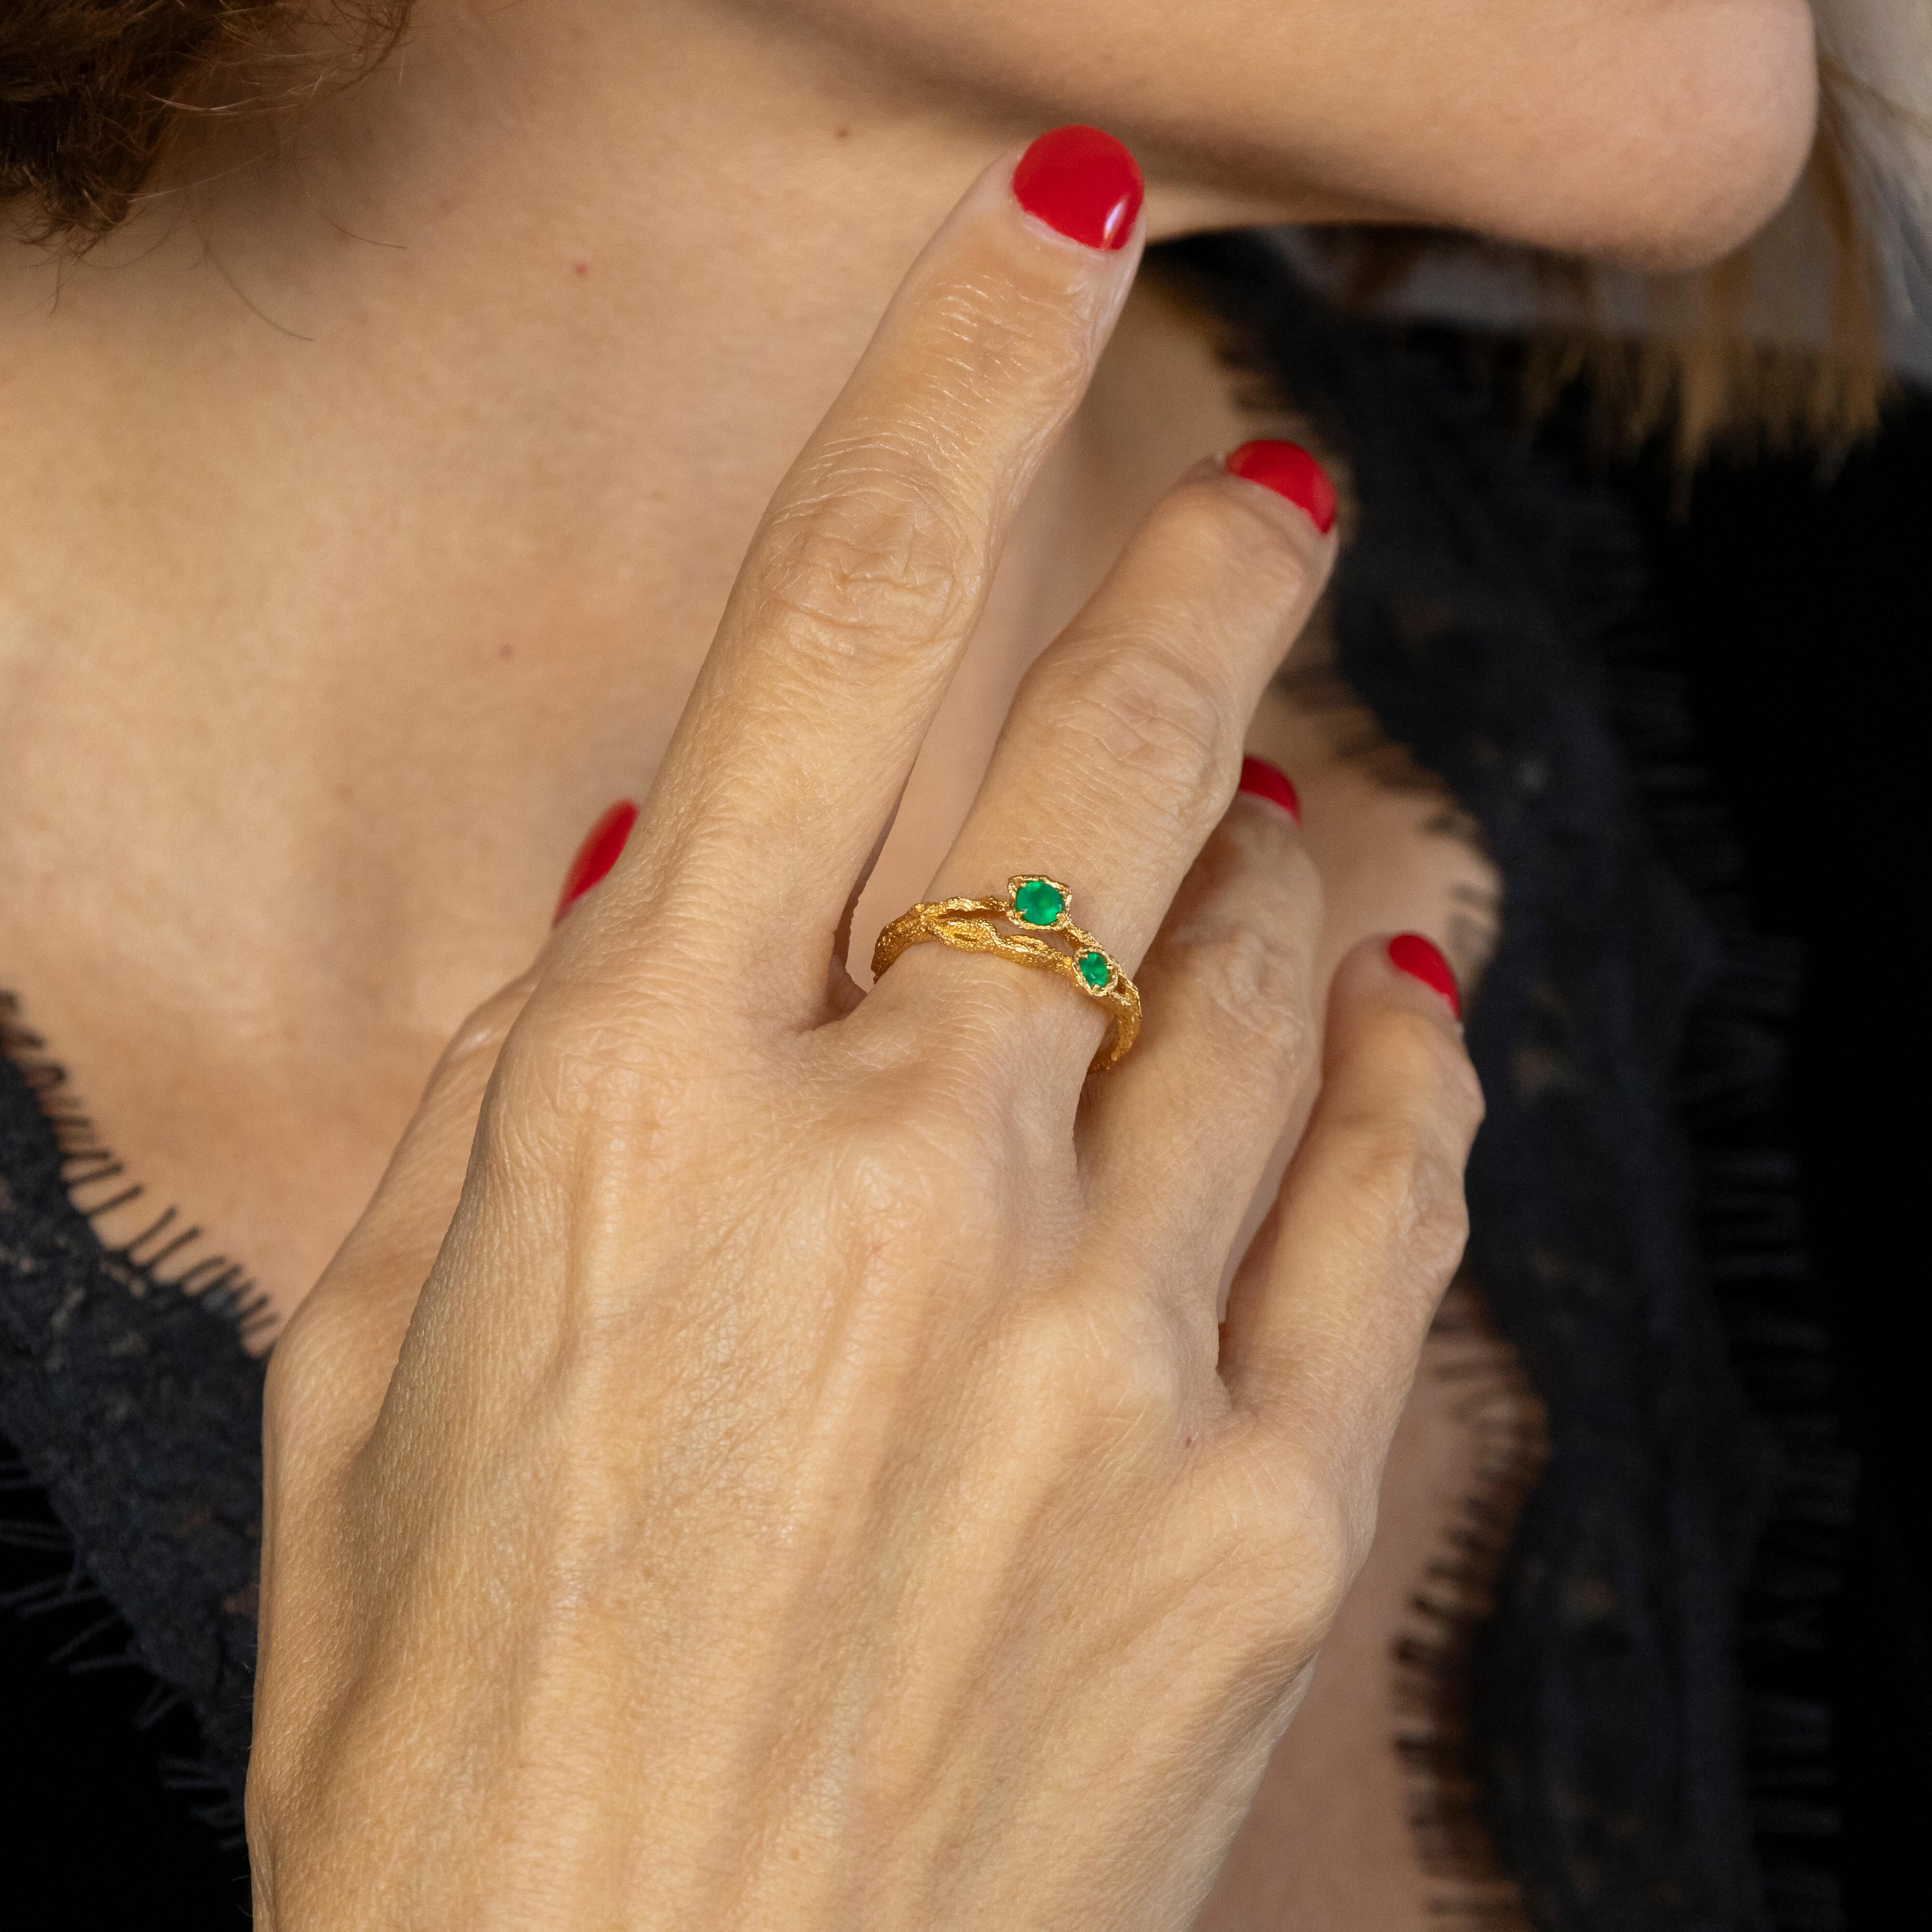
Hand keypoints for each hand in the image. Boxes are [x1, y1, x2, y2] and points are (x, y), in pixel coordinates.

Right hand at [249, 129, 1481, 1930]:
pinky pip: (1376, 1197)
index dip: (937, 385)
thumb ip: (535, 1089)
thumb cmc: (462, 1721)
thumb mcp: (384, 1359)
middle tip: (1257, 488)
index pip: (818, 631)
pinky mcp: (1253, 1510)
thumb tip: (671, 882)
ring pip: (1260, 973)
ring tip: (1295, 799)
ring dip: (1279, 852)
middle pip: (1103, 756)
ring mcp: (1103, 1346)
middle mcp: (892, 1180)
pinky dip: (1388, 1071)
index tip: (1036, 241)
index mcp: (640, 1112)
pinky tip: (1383, 1004)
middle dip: (1198, 575)